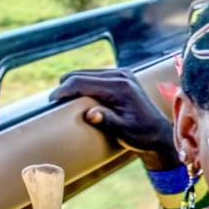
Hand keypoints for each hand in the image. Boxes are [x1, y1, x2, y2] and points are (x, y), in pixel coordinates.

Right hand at [50, 69, 178, 170]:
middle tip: (52, 105)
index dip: (63, 90)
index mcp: (120, 87)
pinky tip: (76, 98)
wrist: (158, 132)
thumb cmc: (141, 134)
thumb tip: (90, 114)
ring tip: (61, 102)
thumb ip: (107, 121)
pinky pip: (93, 76)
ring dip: (72, 85)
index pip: (82, 82)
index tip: (50, 102)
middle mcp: (121, 75)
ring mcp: (121, 73)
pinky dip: (82, 85)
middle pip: (80, 74)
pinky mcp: (120, 76)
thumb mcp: (123, 131)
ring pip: (85, 73)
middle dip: (64, 87)